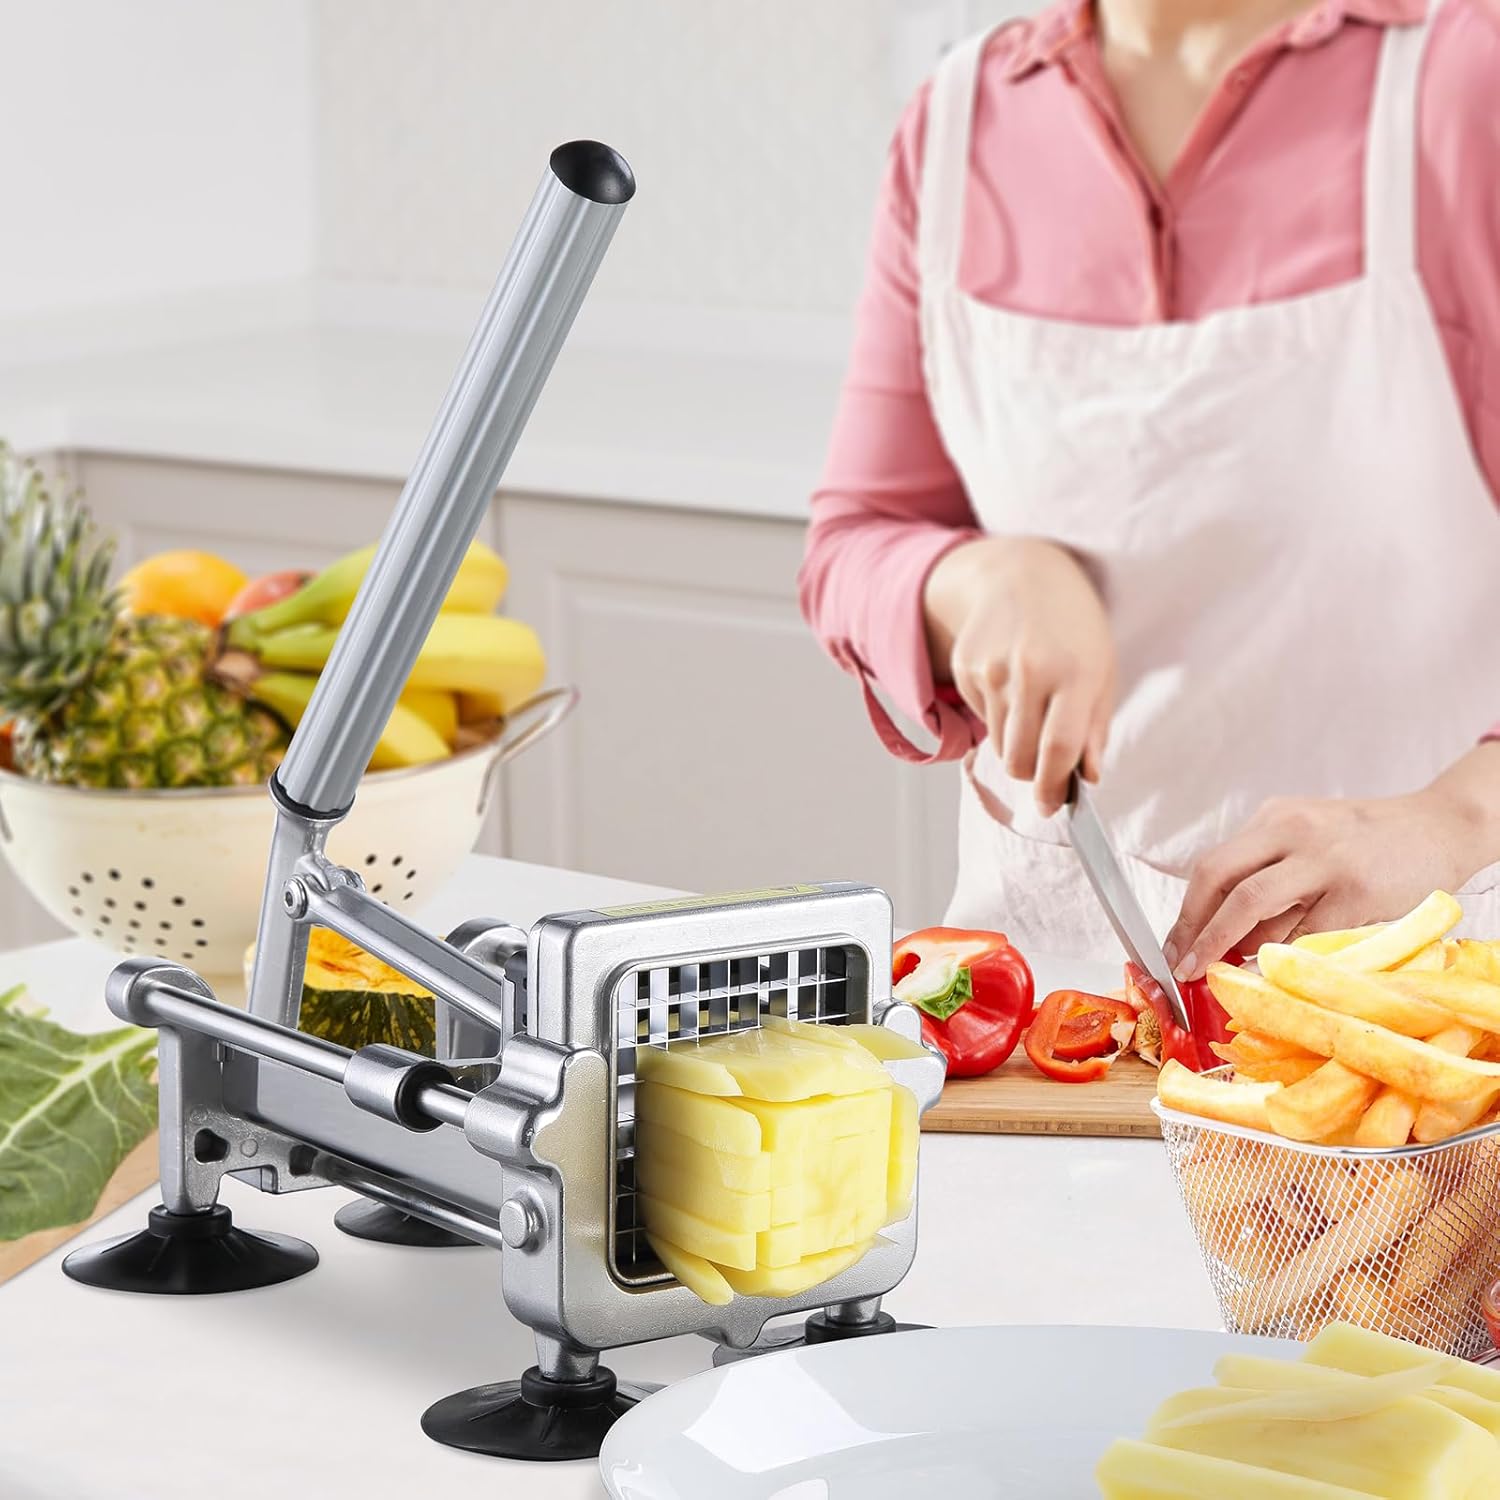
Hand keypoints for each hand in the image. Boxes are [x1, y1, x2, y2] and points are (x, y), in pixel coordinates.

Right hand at [924, 536, 1114, 816]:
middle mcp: (1029, 671)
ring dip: (1016, 747)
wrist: (1023, 574)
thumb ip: (1096, 727)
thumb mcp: (1103, 670)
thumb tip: (1088, 777)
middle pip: (1020, 757)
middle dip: (1032, 776)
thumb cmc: (1075, 627)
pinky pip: (982, 718)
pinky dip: (998, 718)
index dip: (1053, 788)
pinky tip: (1011, 687)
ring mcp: (991, 668)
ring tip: (1033, 715)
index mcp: (1075, 673)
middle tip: (1045, 771)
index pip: (1058, 749)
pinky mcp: (966, 667)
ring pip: (999, 744)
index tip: (1051, 807)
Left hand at [1164, 745, 1499, 980]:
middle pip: (1221, 881)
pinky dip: (1284, 955)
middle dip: (1197, 931)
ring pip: (1255, 908)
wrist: (1441, 826)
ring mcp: (1325, 860)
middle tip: (1186, 967)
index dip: (1188, 912)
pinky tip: (1279, 966)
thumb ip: (1267, 871)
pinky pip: (1303, 933)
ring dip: (1236, 946)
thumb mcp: (1308, 837)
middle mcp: (1293, 831)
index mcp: (1275, 818)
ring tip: (1233, 968)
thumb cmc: (1369, 841)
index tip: (1176, 947)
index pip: (1212, 866)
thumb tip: (1220, 933)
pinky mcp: (1356, 892)